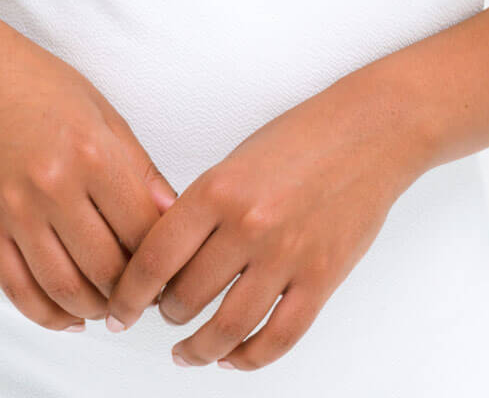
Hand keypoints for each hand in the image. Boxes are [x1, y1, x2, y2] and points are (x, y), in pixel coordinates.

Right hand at [0, 9, 178, 332]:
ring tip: (112, 305)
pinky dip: (49, 316)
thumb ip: (140, 169)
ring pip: (66, 289)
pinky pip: (19, 291)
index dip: (166, 260)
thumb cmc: (43, 86)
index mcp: (93, 153)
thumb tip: (173, 217)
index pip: (144, 231)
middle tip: (146, 295)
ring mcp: (15, 210)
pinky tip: (71, 315)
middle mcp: (54, 185)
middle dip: (134, 293)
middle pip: (108, 268)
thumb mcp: (103, 113)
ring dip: (96, 309)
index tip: (173, 268)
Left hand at [104, 66, 427, 370]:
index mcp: (218, 189)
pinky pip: (278, 338)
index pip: (154, 258)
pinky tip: (233, 356)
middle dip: (165, 315)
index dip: (128, 294)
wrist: (370, 131)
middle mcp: (248, 225)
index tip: (118, 310)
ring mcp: (287, 256)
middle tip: (160, 317)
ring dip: (199, 348)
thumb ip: (203, 207)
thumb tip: (166, 259)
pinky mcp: (322, 278)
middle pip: (186, 297)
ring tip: (187, 351)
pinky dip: (249, 357)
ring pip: (227, 328)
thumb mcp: (237, 159)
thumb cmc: (302, 137)